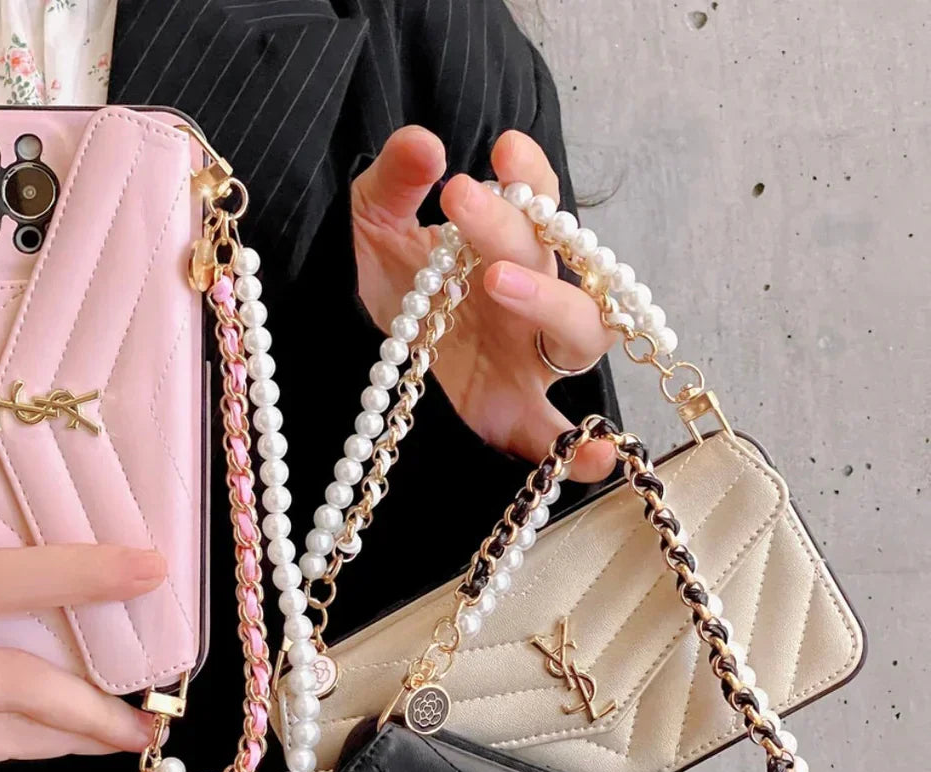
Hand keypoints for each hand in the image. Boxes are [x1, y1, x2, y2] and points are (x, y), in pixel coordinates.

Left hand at [352, 126, 616, 481]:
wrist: (341, 349)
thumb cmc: (373, 281)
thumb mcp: (370, 224)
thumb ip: (395, 182)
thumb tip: (424, 144)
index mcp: (505, 250)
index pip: (540, 206)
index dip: (532, 177)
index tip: (503, 150)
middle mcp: (528, 302)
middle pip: (555, 263)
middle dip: (514, 229)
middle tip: (460, 200)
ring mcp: (526, 360)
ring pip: (580, 335)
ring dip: (551, 304)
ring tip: (498, 280)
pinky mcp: (510, 416)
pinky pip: (557, 438)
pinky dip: (584, 452)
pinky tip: (601, 456)